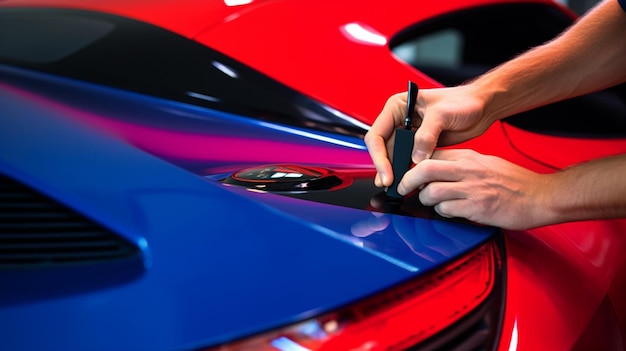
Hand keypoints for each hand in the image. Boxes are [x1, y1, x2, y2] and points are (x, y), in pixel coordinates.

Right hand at [364, 85, 494, 187]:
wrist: (481, 107)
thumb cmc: (464, 101)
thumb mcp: (442, 114)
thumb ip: (427, 136)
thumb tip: (416, 157)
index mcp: (398, 107)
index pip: (377, 135)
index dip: (379, 156)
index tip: (387, 173)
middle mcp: (400, 120)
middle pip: (383, 148)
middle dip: (385, 167)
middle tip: (390, 184)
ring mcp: (410, 133)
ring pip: (394, 156)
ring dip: (395, 171)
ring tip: (397, 186)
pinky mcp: (420, 144)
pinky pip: (408, 160)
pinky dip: (408, 171)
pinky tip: (410, 180)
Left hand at [399, 149, 551, 229]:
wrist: (541, 197)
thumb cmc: (515, 182)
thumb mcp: (485, 163)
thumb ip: (460, 165)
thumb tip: (435, 169)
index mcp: (469, 157)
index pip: (431, 154)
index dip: (414, 164)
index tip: (409, 173)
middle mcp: (468, 170)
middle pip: (424, 169)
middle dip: (407, 180)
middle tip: (403, 188)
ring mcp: (472, 189)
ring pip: (431, 192)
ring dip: (425, 200)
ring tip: (430, 202)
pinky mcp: (477, 208)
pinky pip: (446, 210)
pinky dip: (442, 212)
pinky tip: (449, 211)